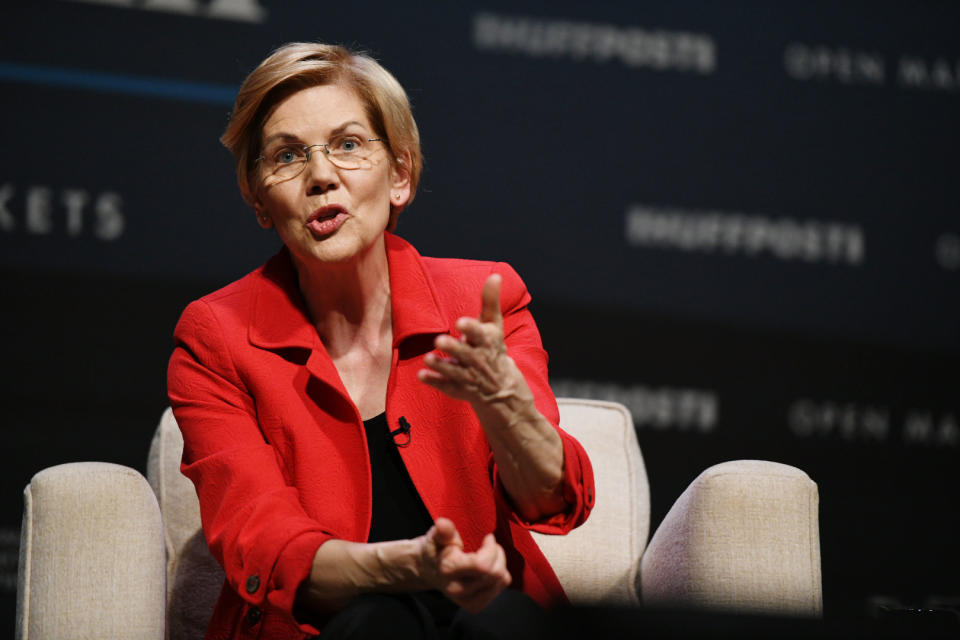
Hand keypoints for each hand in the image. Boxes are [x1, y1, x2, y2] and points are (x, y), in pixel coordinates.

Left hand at [418, 273, 530, 411]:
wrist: (502, 387)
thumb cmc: (493, 349)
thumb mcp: (494, 325)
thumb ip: (490, 301)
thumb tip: (495, 275)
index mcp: (487, 341)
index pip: (480, 334)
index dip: (471, 328)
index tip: (460, 322)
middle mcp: (478, 360)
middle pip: (467, 354)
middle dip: (454, 348)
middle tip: (439, 340)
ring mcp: (469, 376)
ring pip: (455, 372)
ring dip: (442, 365)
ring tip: (428, 358)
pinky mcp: (459, 389)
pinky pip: (447, 386)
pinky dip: (435, 382)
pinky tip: (421, 375)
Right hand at [419, 517, 510, 612]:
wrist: (427, 569)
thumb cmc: (435, 548)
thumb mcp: (436, 536)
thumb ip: (443, 531)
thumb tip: (442, 524)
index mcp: (449, 570)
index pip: (483, 565)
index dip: (491, 548)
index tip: (487, 537)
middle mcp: (458, 589)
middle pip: (495, 573)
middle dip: (497, 554)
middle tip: (489, 544)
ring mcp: (467, 601)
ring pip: (501, 580)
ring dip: (500, 563)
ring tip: (488, 555)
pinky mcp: (475, 605)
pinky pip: (500, 587)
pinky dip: (500, 575)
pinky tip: (488, 568)